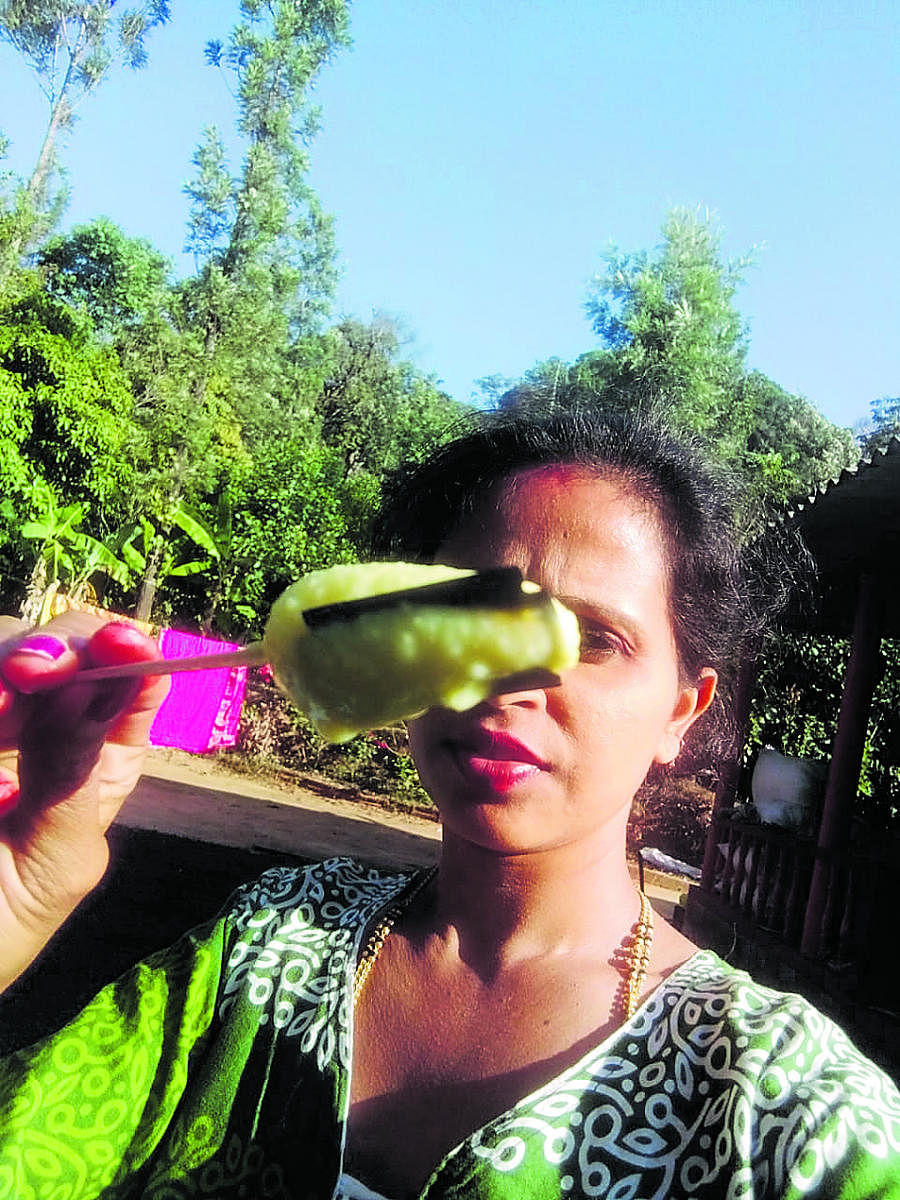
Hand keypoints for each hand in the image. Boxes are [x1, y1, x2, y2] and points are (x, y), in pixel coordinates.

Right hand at [0, 614, 167, 990]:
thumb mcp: (57, 866)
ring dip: (4, 665)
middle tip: (39, 669)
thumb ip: (74, 778)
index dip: (132, 650)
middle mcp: (40, 730)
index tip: (128, 644)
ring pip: (1, 659)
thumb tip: (92, 691)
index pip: (128, 682)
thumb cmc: (2, 932)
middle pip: (57, 652)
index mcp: (95, 758)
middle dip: (58, 649)